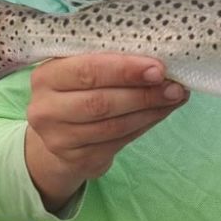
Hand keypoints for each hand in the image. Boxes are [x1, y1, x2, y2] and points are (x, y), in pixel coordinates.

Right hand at [24, 54, 187, 211]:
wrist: (59, 132)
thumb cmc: (78, 89)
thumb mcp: (82, 69)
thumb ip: (112, 62)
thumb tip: (160, 60)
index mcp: (47, 75)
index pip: (87, 70)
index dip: (125, 70)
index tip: (158, 68)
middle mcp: (46, 108)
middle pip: (100, 102)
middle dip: (142, 93)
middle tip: (174, 86)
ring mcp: (58, 138)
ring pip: (112, 125)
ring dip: (149, 111)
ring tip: (174, 97)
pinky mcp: (77, 159)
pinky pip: (118, 142)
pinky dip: (144, 125)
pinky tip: (160, 113)